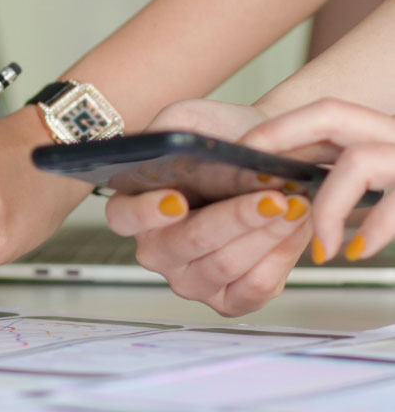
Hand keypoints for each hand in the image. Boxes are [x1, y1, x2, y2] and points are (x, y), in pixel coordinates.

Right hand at [104, 98, 310, 315]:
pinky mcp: (231, 299)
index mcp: (134, 208)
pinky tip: (295, 227)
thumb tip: (181, 153)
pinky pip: (254, 287)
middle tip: (271, 197)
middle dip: (233, 219)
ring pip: (225, 264)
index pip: (123, 217)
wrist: (269, 154)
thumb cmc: (224, 138)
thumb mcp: (188, 119)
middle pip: (186, 243)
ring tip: (294, 205)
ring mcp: (192, 279)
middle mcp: (156, 249)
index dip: (146, 212)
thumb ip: (170, 131)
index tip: (177, 200)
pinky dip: (281, 255)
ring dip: (265, 233)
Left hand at [242, 97, 394, 265]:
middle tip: (255, 172)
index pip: (326, 113)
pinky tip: (359, 251)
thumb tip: (290, 196)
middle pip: (333, 113)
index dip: (280, 127)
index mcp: (388, 134)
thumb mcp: (392, 188)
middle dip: (283, 136)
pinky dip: (376, 227)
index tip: (243, 151)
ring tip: (322, 244)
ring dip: (330, 203)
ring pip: (360, 159)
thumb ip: (353, 186)